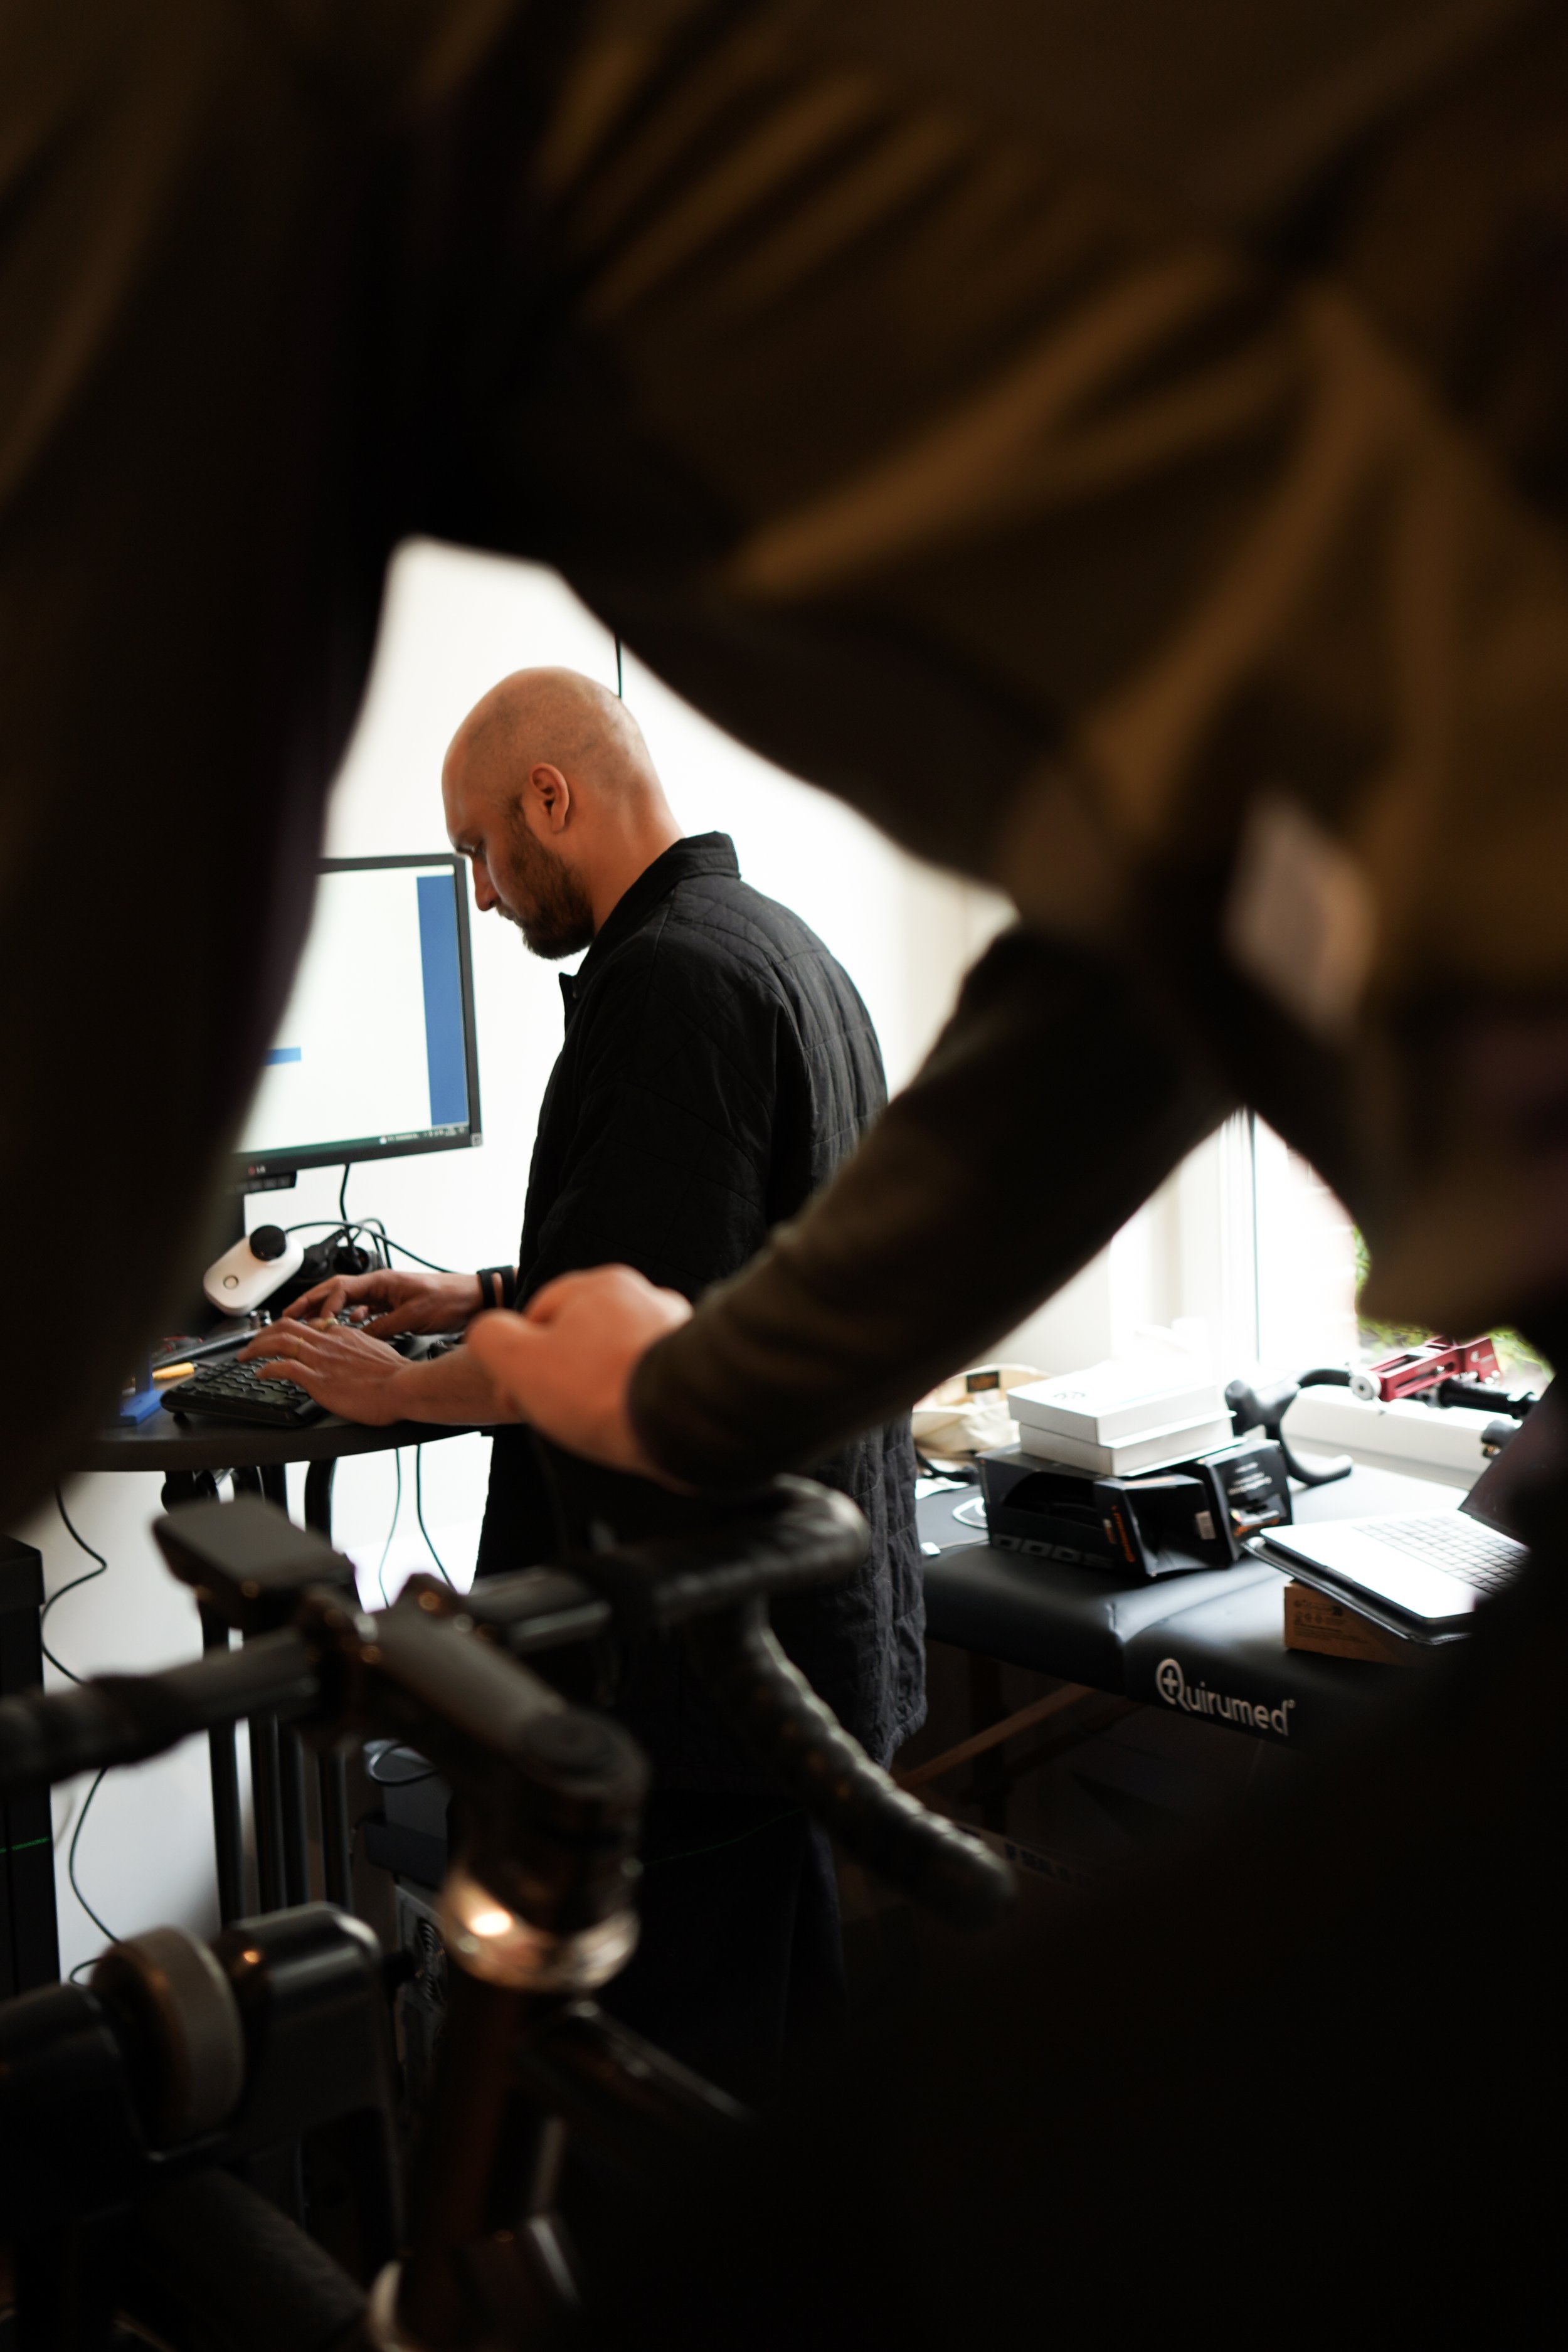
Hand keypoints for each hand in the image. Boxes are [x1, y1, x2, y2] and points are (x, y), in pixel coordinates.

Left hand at [238, 1321, 418, 1425]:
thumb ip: (362, 1351)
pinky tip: (259, 1374)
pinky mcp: (317, 1379)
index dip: (292, 1330)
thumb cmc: (397, 1377)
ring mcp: (321, 1359)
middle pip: (287, 1327)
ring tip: (245, 1355)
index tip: (283, 1337)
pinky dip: (266, 1368)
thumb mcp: (379, 1353)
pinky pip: (283, 1367)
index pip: (310, 1326)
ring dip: (257, 1347)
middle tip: (253, 1343)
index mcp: (344, 1335)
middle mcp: (329, 1342)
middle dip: (264, 1333)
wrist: (403, 1386)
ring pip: (279, 1341)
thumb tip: (356, 1357)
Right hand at [283, 1267, 481, 1336]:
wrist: (473, 1300)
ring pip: (348, 1301)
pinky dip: (351, 1319)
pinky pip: (365, 1310)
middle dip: (312, 1302)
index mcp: (382, 1281)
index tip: (314, 1322)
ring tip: (309, 1324)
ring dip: (328, 1311)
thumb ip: (382, 1327)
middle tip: (289, 1315)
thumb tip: (357, 1337)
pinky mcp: (395, 1306)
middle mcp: (381, 1285)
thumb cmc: (449, 1300)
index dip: (322, 1305)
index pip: (341, 1288)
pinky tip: (345, 1328)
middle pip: (337, 1291)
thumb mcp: (412, 1316)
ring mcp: (387, 1295)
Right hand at [466, 1265, 692, 1475]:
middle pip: (580, 1338)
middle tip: (551, 1414)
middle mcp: (645, 1298)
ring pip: (614, 1359)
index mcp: (601, 1285)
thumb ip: (491, 1336)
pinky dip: (630, 1398)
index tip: (516, 1396)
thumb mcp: (518, 1360)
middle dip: (558, 1375)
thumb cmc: (601, 1390)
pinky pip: (646, 1379)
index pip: (539, 1314)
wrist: (682, 1424)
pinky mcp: (693, 1366)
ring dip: (595, 1387)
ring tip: (591, 1420)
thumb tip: (488, 1333)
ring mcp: (674, 1330)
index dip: (518, 1359)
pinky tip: (625, 1421)